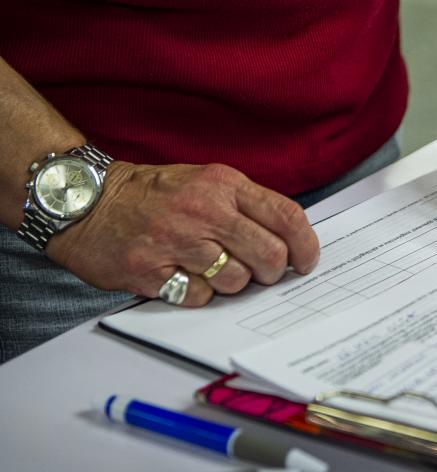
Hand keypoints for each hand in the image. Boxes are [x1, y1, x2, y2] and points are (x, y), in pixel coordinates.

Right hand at [46, 162, 320, 305]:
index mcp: (224, 185)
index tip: (307, 262)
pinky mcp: (151, 271)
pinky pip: (199, 297)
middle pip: (269, 255)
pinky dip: (197, 293)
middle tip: (263, 274)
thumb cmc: (155, 195)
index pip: (286, 216)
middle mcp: (203, 211)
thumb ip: (247, 206)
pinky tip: (181, 275)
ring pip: (237, 281)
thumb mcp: (206, 182)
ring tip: (210, 267)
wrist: (86, 201)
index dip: (306, 245)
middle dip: (273, 273)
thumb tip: (290, 241)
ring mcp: (176, 242)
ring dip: (232, 283)